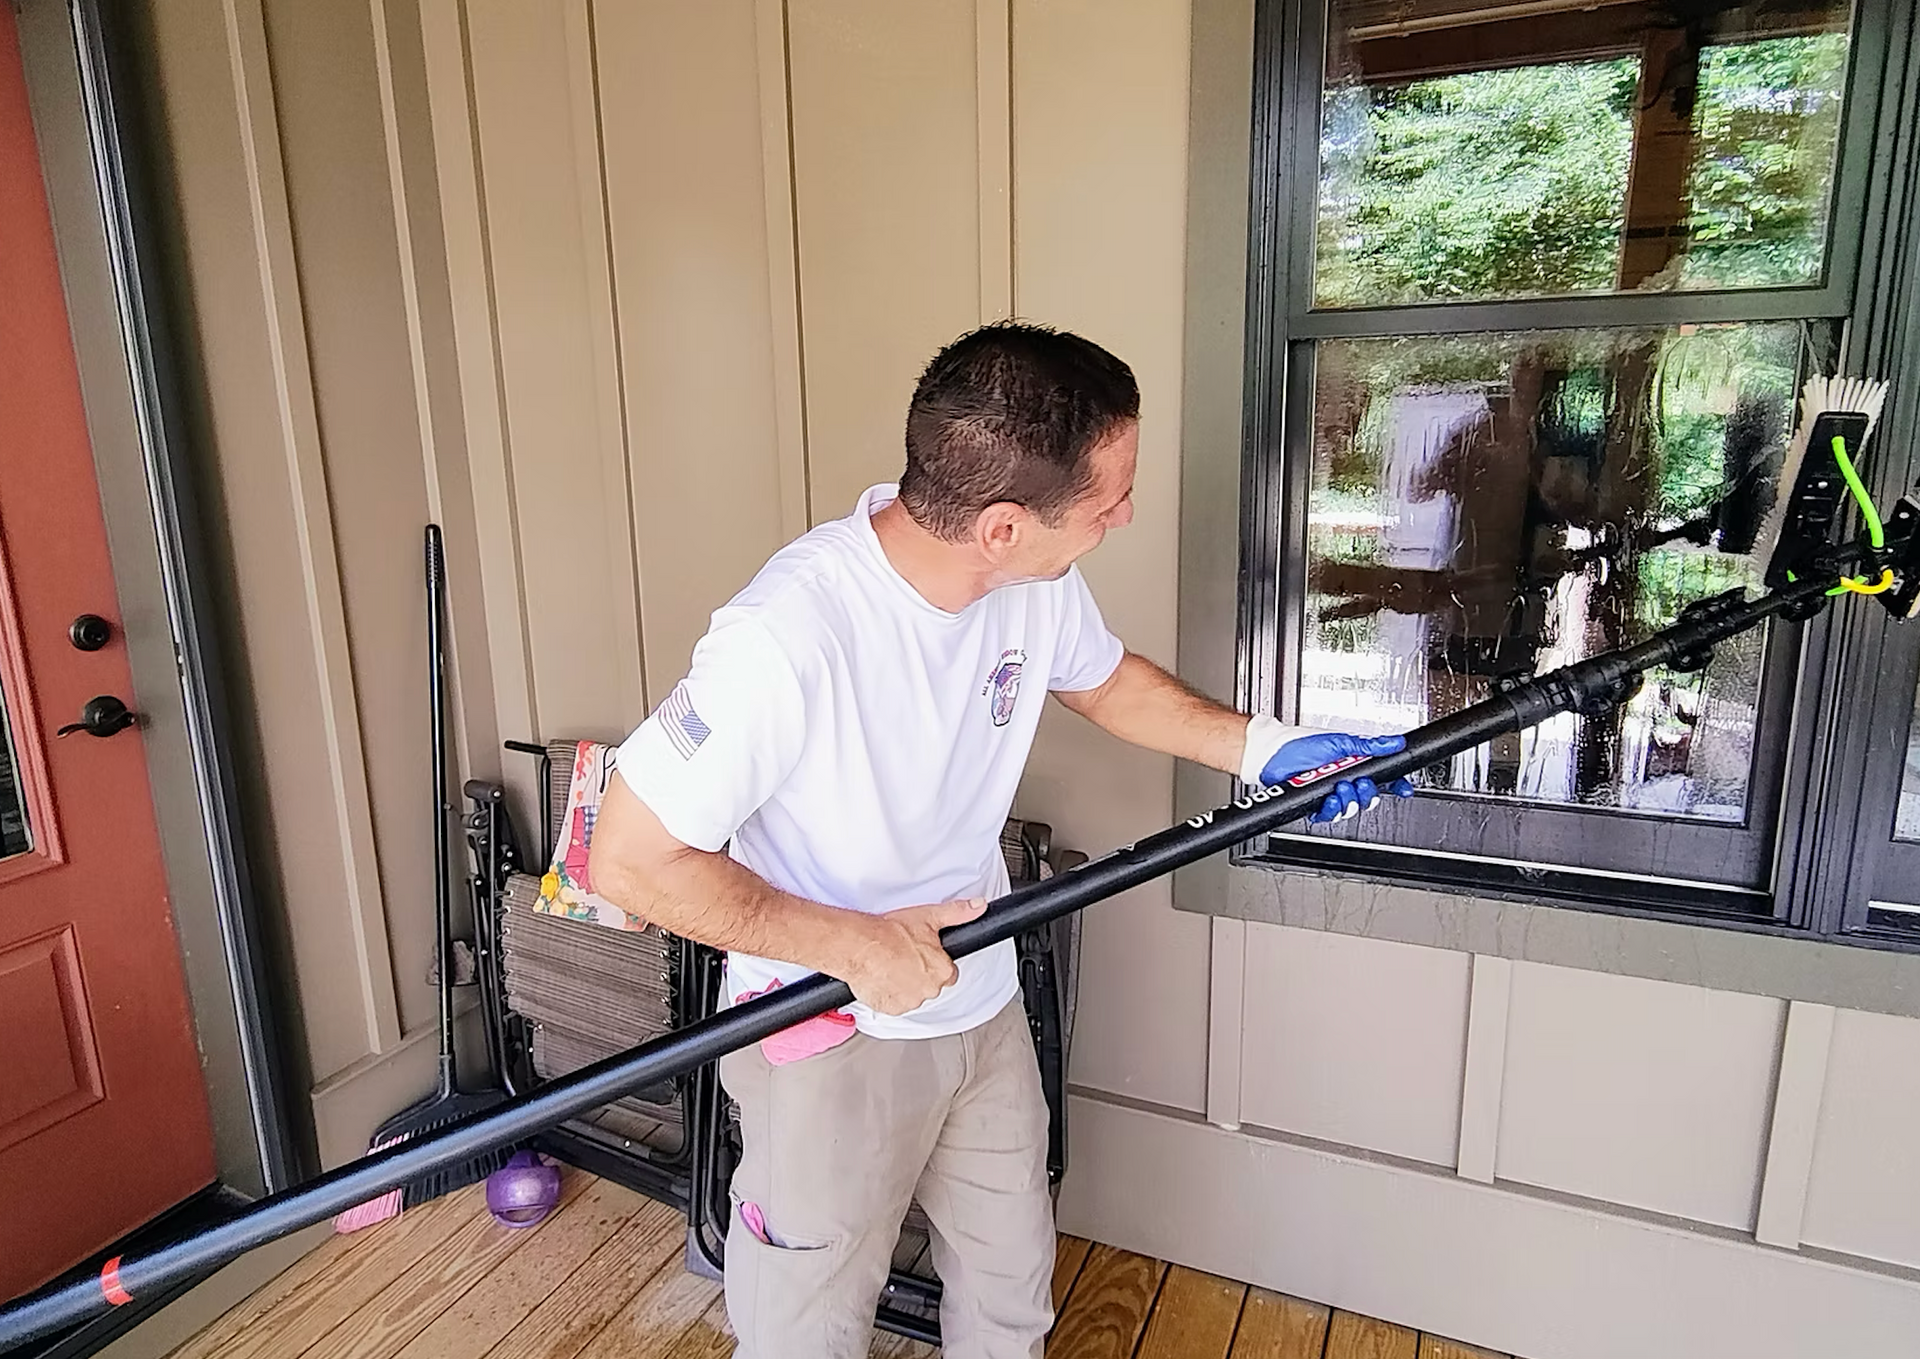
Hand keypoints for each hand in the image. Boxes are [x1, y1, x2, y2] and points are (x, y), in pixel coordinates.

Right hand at [838, 898, 986, 1014]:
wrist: (858, 944)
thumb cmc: (889, 932)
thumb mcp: (928, 916)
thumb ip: (957, 913)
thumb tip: (978, 907)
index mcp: (942, 971)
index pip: (948, 973)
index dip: (935, 962)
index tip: (922, 954)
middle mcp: (929, 990)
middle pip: (930, 984)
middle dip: (919, 974)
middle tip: (904, 957)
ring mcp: (908, 1001)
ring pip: (912, 995)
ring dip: (904, 984)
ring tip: (890, 966)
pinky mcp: (889, 1008)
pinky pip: (893, 1003)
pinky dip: (888, 993)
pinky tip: (881, 976)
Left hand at [1257, 730, 1415, 823]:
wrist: (1273, 754)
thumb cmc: (1301, 744)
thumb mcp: (1340, 742)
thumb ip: (1369, 745)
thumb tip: (1394, 743)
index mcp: (1352, 765)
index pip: (1382, 778)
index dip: (1395, 785)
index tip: (1404, 788)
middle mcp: (1343, 781)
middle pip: (1368, 798)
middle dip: (1367, 793)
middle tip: (1360, 783)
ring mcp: (1329, 794)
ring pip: (1350, 809)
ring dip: (1348, 800)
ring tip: (1340, 788)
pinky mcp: (1315, 806)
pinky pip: (1329, 816)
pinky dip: (1331, 810)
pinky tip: (1328, 800)